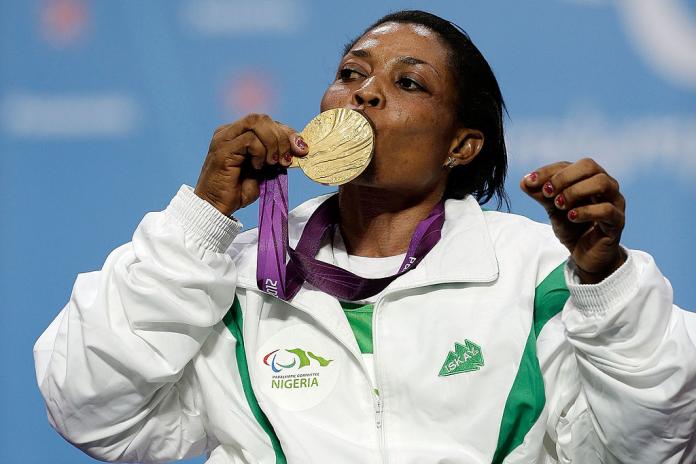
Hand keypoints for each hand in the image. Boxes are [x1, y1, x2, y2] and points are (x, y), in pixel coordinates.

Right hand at [194, 114, 308, 215]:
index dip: (288, 133)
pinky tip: (257, 167)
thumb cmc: (237, 191)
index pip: (268, 123)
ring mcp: (224, 138)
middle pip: (263, 118)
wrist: (216, 208)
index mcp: (239, 134)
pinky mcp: (223, 149)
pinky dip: (260, 152)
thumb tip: (297, 148)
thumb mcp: (264, 171)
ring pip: (257, 123)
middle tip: (286, 159)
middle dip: (282, 137)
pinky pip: (249, 140)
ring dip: (273, 143)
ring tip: (272, 163)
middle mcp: (230, 131)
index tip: (301, 150)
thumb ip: (276, 156)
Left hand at [520, 158, 626, 283]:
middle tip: (547, 192)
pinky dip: (586, 211)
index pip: (568, 165)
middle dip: (564, 177)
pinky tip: (571, 217)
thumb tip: (524, 181)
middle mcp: (605, 185)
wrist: (586, 255)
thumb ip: (541, 195)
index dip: (548, 171)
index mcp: (588, 178)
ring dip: (576, 191)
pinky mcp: (617, 221)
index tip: (530, 181)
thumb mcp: (553, 209)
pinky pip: (606, 209)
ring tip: (560, 204)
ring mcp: (615, 202)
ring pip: (602, 183)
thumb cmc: (573, 227)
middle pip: (589, 166)